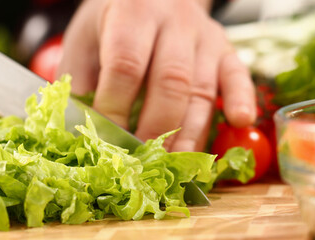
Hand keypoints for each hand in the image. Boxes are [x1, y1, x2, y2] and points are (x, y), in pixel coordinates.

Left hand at [57, 0, 255, 151]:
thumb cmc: (114, 23)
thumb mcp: (84, 40)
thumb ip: (78, 82)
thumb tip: (73, 132)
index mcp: (132, 14)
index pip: (125, 65)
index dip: (115, 108)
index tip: (104, 142)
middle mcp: (174, 22)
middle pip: (170, 81)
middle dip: (155, 129)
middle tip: (140, 164)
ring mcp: (204, 37)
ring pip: (202, 89)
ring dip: (189, 133)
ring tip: (175, 168)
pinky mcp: (226, 49)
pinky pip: (238, 76)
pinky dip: (241, 101)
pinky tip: (239, 123)